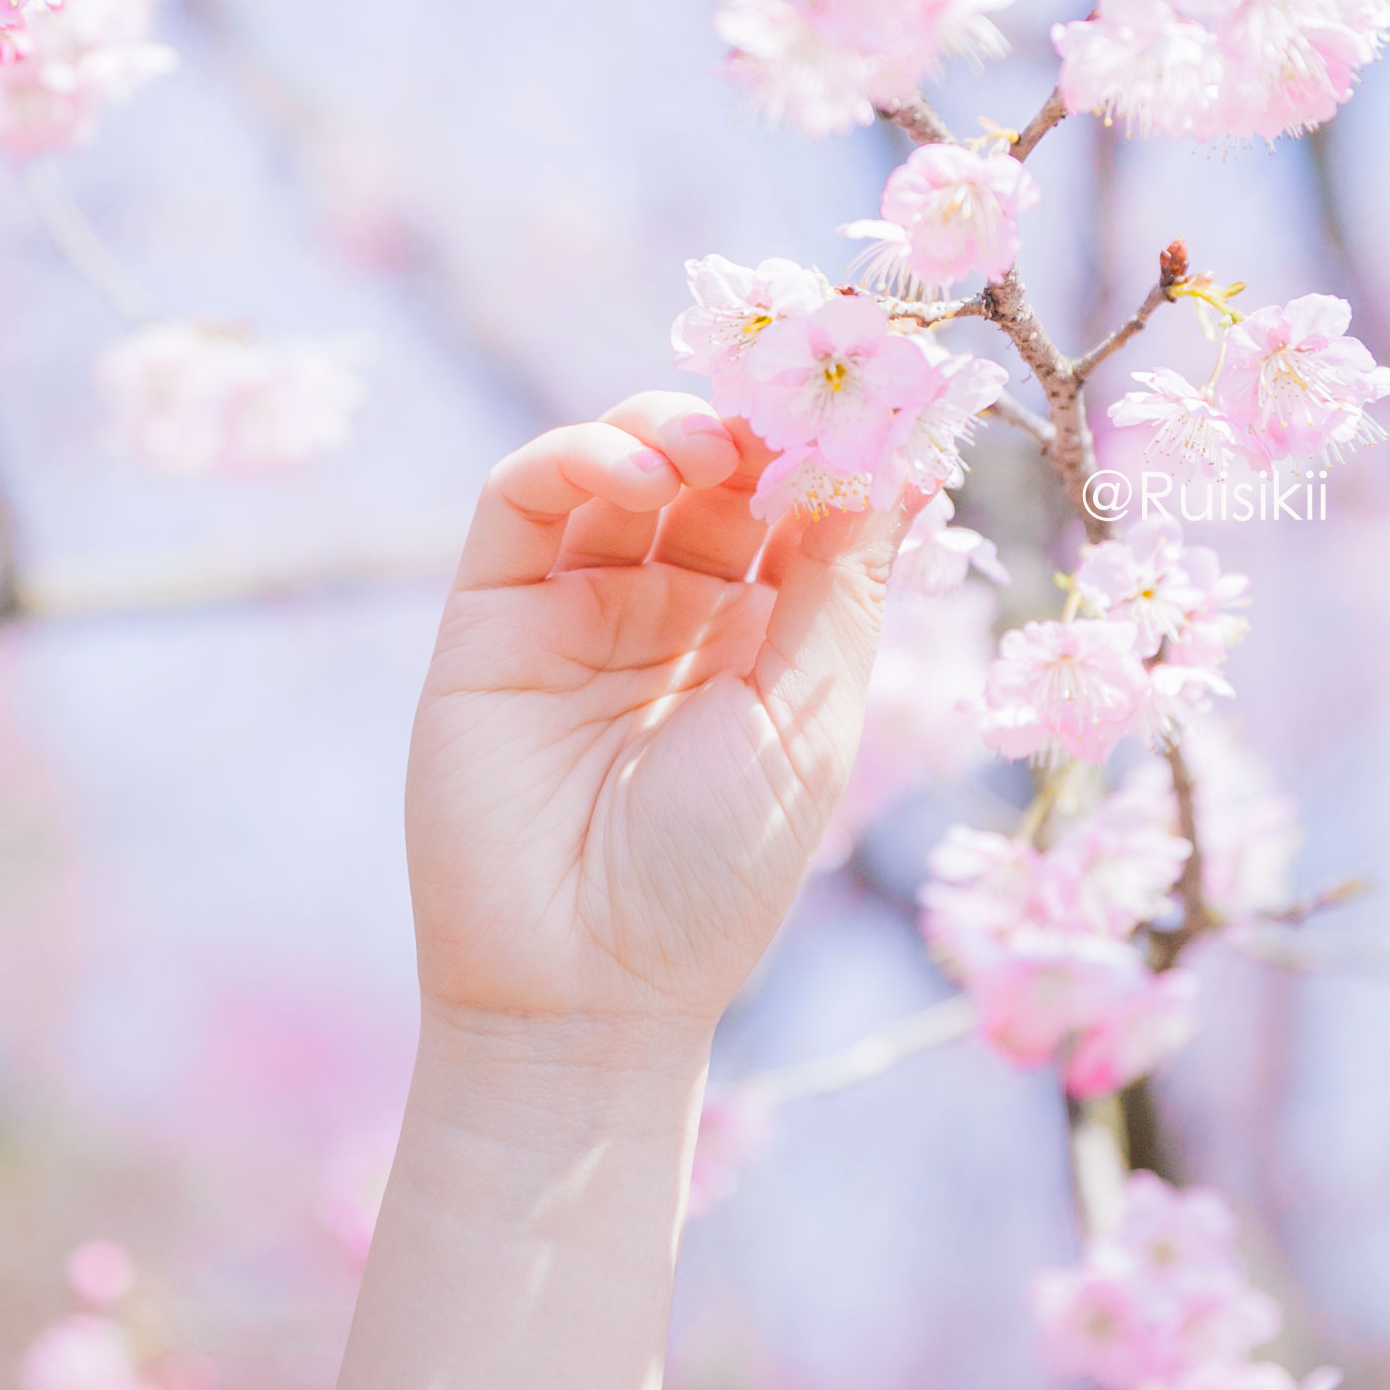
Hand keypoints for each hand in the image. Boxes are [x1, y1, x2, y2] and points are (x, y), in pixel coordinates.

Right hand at [408, 388, 928, 1041]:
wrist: (581, 990)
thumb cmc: (715, 877)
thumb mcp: (808, 721)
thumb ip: (842, 583)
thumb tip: (897, 454)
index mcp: (760, 641)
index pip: (793, 506)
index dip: (824, 449)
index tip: (864, 399)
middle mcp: (670, 610)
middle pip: (711, 470)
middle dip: (751, 428)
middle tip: (782, 410)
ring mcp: (577, 604)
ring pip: (621, 461)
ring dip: (669, 428)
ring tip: (708, 449)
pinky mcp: (492, 609)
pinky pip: (528, 497)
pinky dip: (580, 454)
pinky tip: (639, 471)